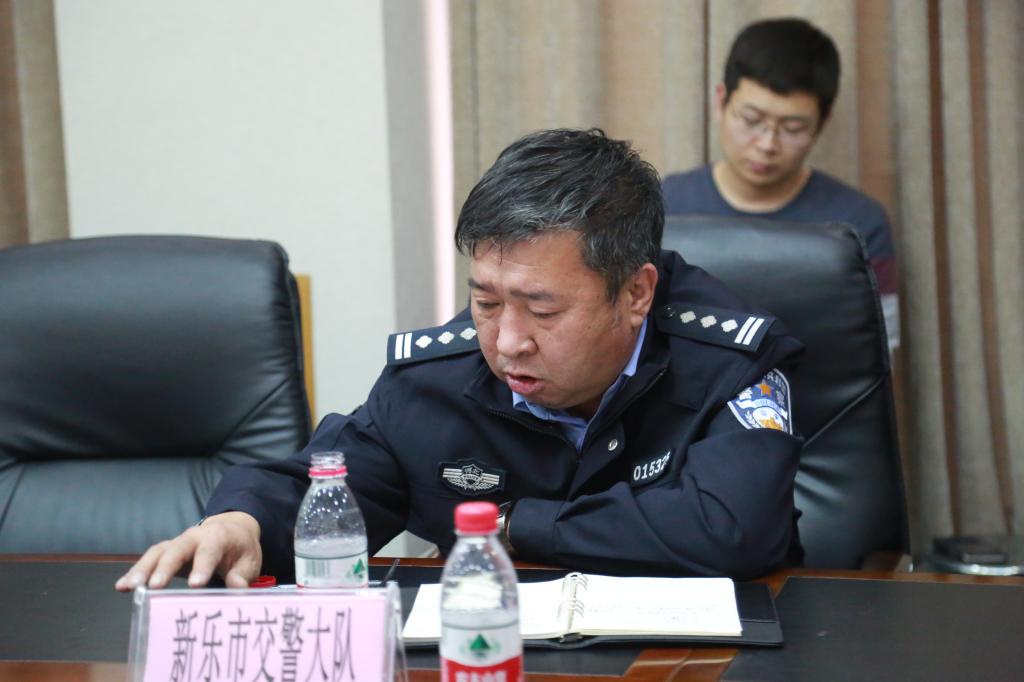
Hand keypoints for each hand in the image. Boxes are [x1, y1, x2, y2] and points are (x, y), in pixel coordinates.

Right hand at [114, 511, 261, 590]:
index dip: (202, 567)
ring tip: (129, 587)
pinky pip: (150, 558)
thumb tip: (237, 588)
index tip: (196, 585)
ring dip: (143, 569)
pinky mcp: (167, 551)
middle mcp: (194, 536)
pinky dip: (136, 571)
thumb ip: (242, 575)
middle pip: (177, 550)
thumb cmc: (240, 549)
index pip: (209, 550)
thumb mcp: (249, 560)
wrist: (231, 530)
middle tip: (155, 587)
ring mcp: (178, 542)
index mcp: (218, 536)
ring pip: (158, 552)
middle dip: (165, 568)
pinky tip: (123, 586)